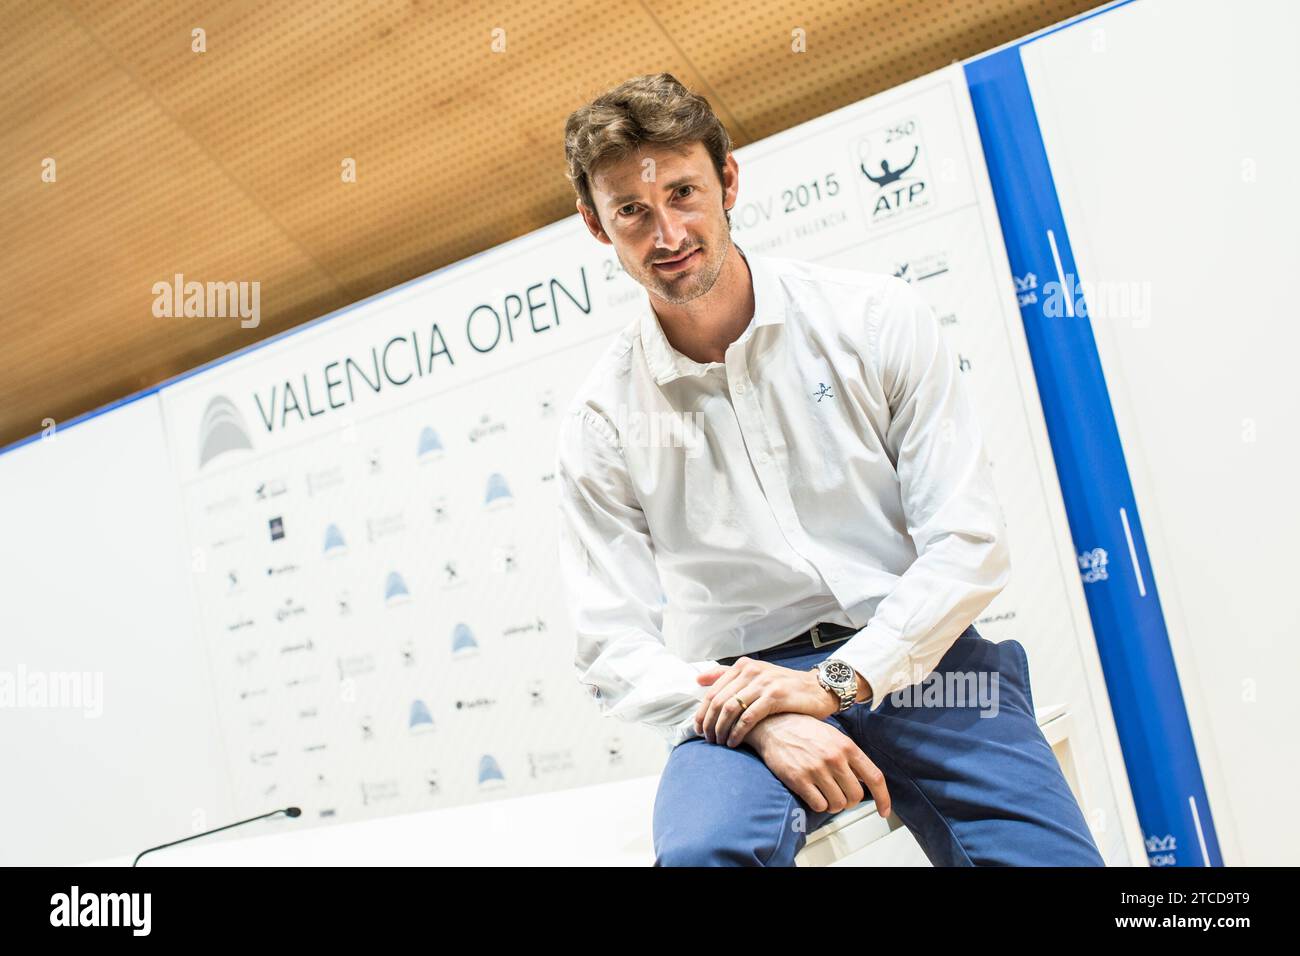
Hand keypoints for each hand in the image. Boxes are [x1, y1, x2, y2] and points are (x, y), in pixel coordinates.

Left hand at [693, 658, 838, 747]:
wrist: (818, 689)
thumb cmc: (785, 686)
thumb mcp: (757, 675)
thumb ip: (728, 675)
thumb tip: (699, 678)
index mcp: (743, 666)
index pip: (712, 691)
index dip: (702, 712)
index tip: (698, 729)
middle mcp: (750, 671)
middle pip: (718, 701)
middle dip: (709, 724)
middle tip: (708, 740)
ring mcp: (762, 683)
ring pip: (730, 709)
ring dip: (721, 729)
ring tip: (720, 743)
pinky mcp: (774, 696)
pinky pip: (748, 717)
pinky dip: (737, 732)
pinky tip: (734, 742)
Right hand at [747, 713, 891, 817]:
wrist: (773, 725)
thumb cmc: (803, 730)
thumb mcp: (833, 736)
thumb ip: (850, 756)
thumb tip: (864, 780)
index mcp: (847, 746)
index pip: (874, 777)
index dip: (883, 798)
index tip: (884, 811)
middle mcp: (834, 758)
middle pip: (855, 796)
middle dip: (849, 801)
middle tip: (840, 795)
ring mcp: (817, 769)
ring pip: (838, 804)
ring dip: (833, 804)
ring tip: (824, 793)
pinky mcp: (799, 779)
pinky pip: (819, 805)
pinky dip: (818, 804)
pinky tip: (812, 793)